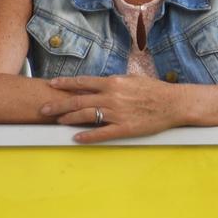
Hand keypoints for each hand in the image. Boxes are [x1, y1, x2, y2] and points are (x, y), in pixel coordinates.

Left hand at [38, 74, 187, 142]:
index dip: (65, 84)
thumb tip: (97, 84)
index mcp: (113, 82)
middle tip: (43, 109)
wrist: (173, 103)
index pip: (83, 82)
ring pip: (86, 116)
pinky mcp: (125, 128)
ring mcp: (118, 113)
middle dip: (58, 105)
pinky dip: (87, 135)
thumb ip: (113, 83)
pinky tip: (76, 137)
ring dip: (69, 119)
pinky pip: (102, 133)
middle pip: (78, 100)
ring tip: (57, 122)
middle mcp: (112, 96)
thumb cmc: (154, 90)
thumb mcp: (131, 80)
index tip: (51, 85)